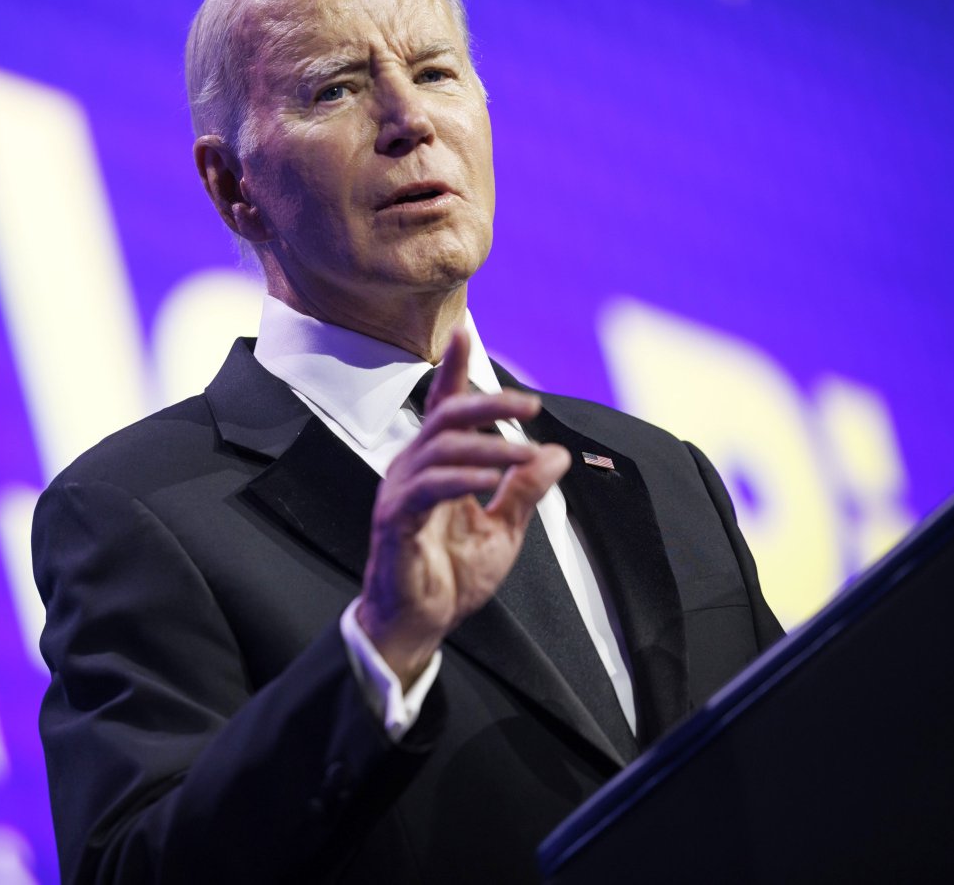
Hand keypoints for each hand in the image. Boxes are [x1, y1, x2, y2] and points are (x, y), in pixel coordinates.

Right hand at [355, 329, 571, 687]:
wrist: (418, 623)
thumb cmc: (451, 576)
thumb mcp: (504, 530)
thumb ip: (525, 492)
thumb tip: (557, 454)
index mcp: (433, 465)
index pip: (445, 407)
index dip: (455, 369)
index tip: (465, 330)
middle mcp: (411, 468)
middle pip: (446, 417)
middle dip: (489, 403)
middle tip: (531, 404)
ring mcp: (400, 491)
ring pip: (442, 447)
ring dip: (490, 447)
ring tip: (526, 453)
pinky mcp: (396, 519)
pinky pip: (430, 487)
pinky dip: (464, 478)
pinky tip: (493, 480)